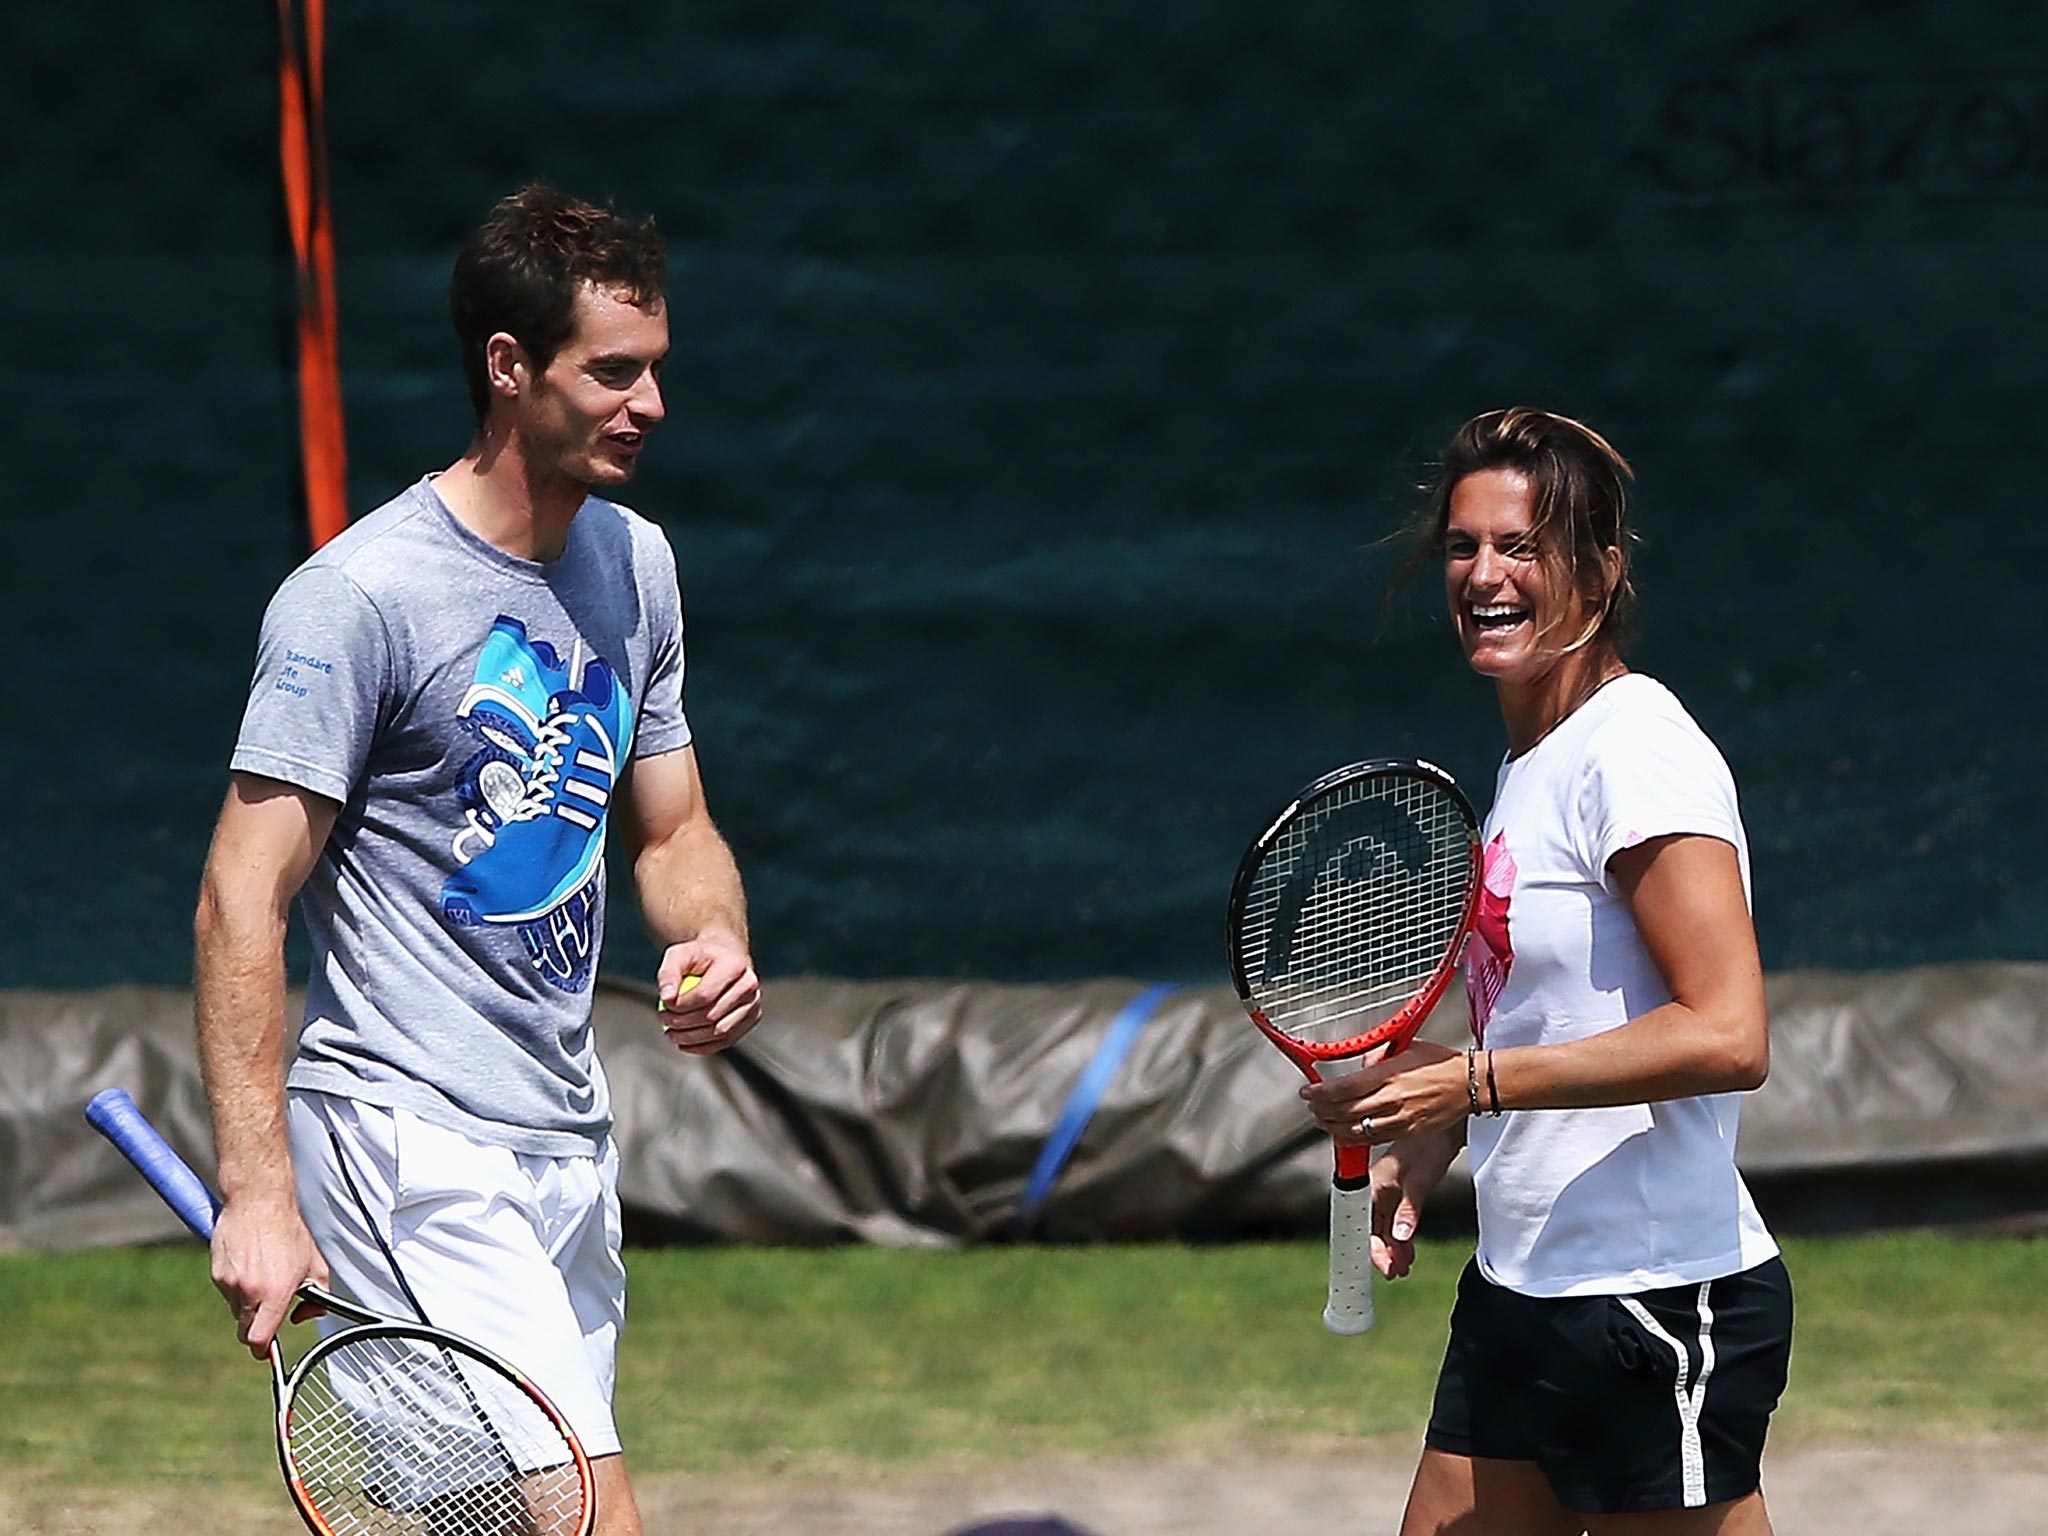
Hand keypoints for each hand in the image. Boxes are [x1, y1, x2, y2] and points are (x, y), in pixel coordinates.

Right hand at [210, 1193, 328, 1357]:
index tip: (266, 1351)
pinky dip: (236, 1285)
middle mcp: (250, 1291)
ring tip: (261, 1275)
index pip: (260, 1339)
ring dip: (247, 1303)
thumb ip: (318, 1294)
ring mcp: (230, 1282)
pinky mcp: (216, 1272)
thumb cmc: (288, 1230)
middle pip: (245, 1331)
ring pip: (235, 1310)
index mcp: (276, 1292)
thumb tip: (309, 1315)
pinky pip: (226, 1291)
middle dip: (256, 1328)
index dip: (263, 1350)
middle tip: (267, 1314)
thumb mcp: (315, 1263)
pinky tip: (248, 1264)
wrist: (258, 1201)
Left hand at [655, 932, 762, 1054]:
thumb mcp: (678, 955)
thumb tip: (666, 998)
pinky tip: (683, 1044)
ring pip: (720, 1032)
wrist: (724, 959)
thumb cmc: (699, 958)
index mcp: (735, 965)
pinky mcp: (752, 1019)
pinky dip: (703, 1047)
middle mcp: (750, 985)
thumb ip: (668, 974)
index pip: (705, 995)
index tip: (664, 1006)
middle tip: (664, 1020)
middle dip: (682, 1022)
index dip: (680, 1006)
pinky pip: (727, 1040)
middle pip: (712, 1015)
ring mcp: (754, 1004)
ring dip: (691, 1038)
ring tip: (670, 1033)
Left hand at [1299, 1039, 1467, 1147]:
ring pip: (1355, 1130)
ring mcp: (1400, 1119)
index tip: (1307, 1092)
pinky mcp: (1407, 1132)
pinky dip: (1352, 1140)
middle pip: (1345, 1110)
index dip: (1321, 1092)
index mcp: (1389, 1075)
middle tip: (1311, 1107)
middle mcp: (1392, 1099)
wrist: (1469, 1084)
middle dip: (1322, 1110)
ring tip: (1321, 1121)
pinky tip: (1342, 1136)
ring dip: (1333, 1127)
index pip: (1345, 1087)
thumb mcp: (1407, 1047)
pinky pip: (1373, 1140)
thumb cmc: (1440, 1062)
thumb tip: (1361, 1061)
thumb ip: (1379, 1054)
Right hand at [1368, 1130, 1459, 1278]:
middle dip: (1382, 1253)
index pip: (1361, 1226)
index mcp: (1371, 1185)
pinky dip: (1398, 1238)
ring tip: (1404, 1266)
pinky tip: (1407, 1249)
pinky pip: (1390, 1221)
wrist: (1445, 1127)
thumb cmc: (1429, 1146)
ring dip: (1391, 1248)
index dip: (1371, 1249)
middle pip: (1369, 1229)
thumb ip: (1408, 1210)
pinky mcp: (1396, 1192)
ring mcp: (1384, 1191)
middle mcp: (1373, 1189)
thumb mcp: (1420, 1181)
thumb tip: (1401, 1238)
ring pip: (1380, 1227)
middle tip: (1397, 1272)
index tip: (1384, 1268)